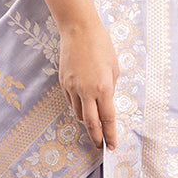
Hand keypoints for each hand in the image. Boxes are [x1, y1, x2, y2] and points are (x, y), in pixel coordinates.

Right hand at [58, 18, 118, 150]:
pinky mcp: (63, 83)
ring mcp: (72, 88)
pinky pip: (70, 102)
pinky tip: (83, 108)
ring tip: (93, 125)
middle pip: (90, 124)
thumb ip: (111, 89)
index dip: (110, 135)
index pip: (107, 119)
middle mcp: (86, 91)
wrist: (78, 30)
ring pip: (78, 114)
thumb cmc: (101, 46)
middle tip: (100, 147)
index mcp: (103, 88)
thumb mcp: (114, 69)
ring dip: (87, 122)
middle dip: (96, 138)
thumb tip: (106, 102)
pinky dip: (77, 108)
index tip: (112, 146)